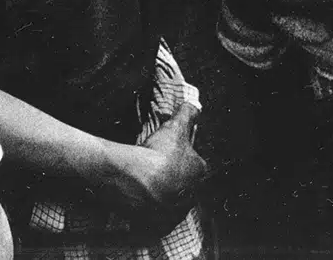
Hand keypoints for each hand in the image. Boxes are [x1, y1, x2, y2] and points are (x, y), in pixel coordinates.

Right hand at [109, 104, 207, 230]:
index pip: (191, 163)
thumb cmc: (156, 153)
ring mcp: (175, 213)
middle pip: (181, 184)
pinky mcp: (159, 227)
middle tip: (152, 169)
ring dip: (160, 195)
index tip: (163, 154)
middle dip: (169, 177)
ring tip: (143, 184)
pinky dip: (149, 212)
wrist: (132, 179)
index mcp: (199, 173)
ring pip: (169, 201)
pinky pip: (156, 219)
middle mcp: (192, 196)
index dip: (176, 157)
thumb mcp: (174, 127)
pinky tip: (140, 201)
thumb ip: (188, 114)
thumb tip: (194, 106)